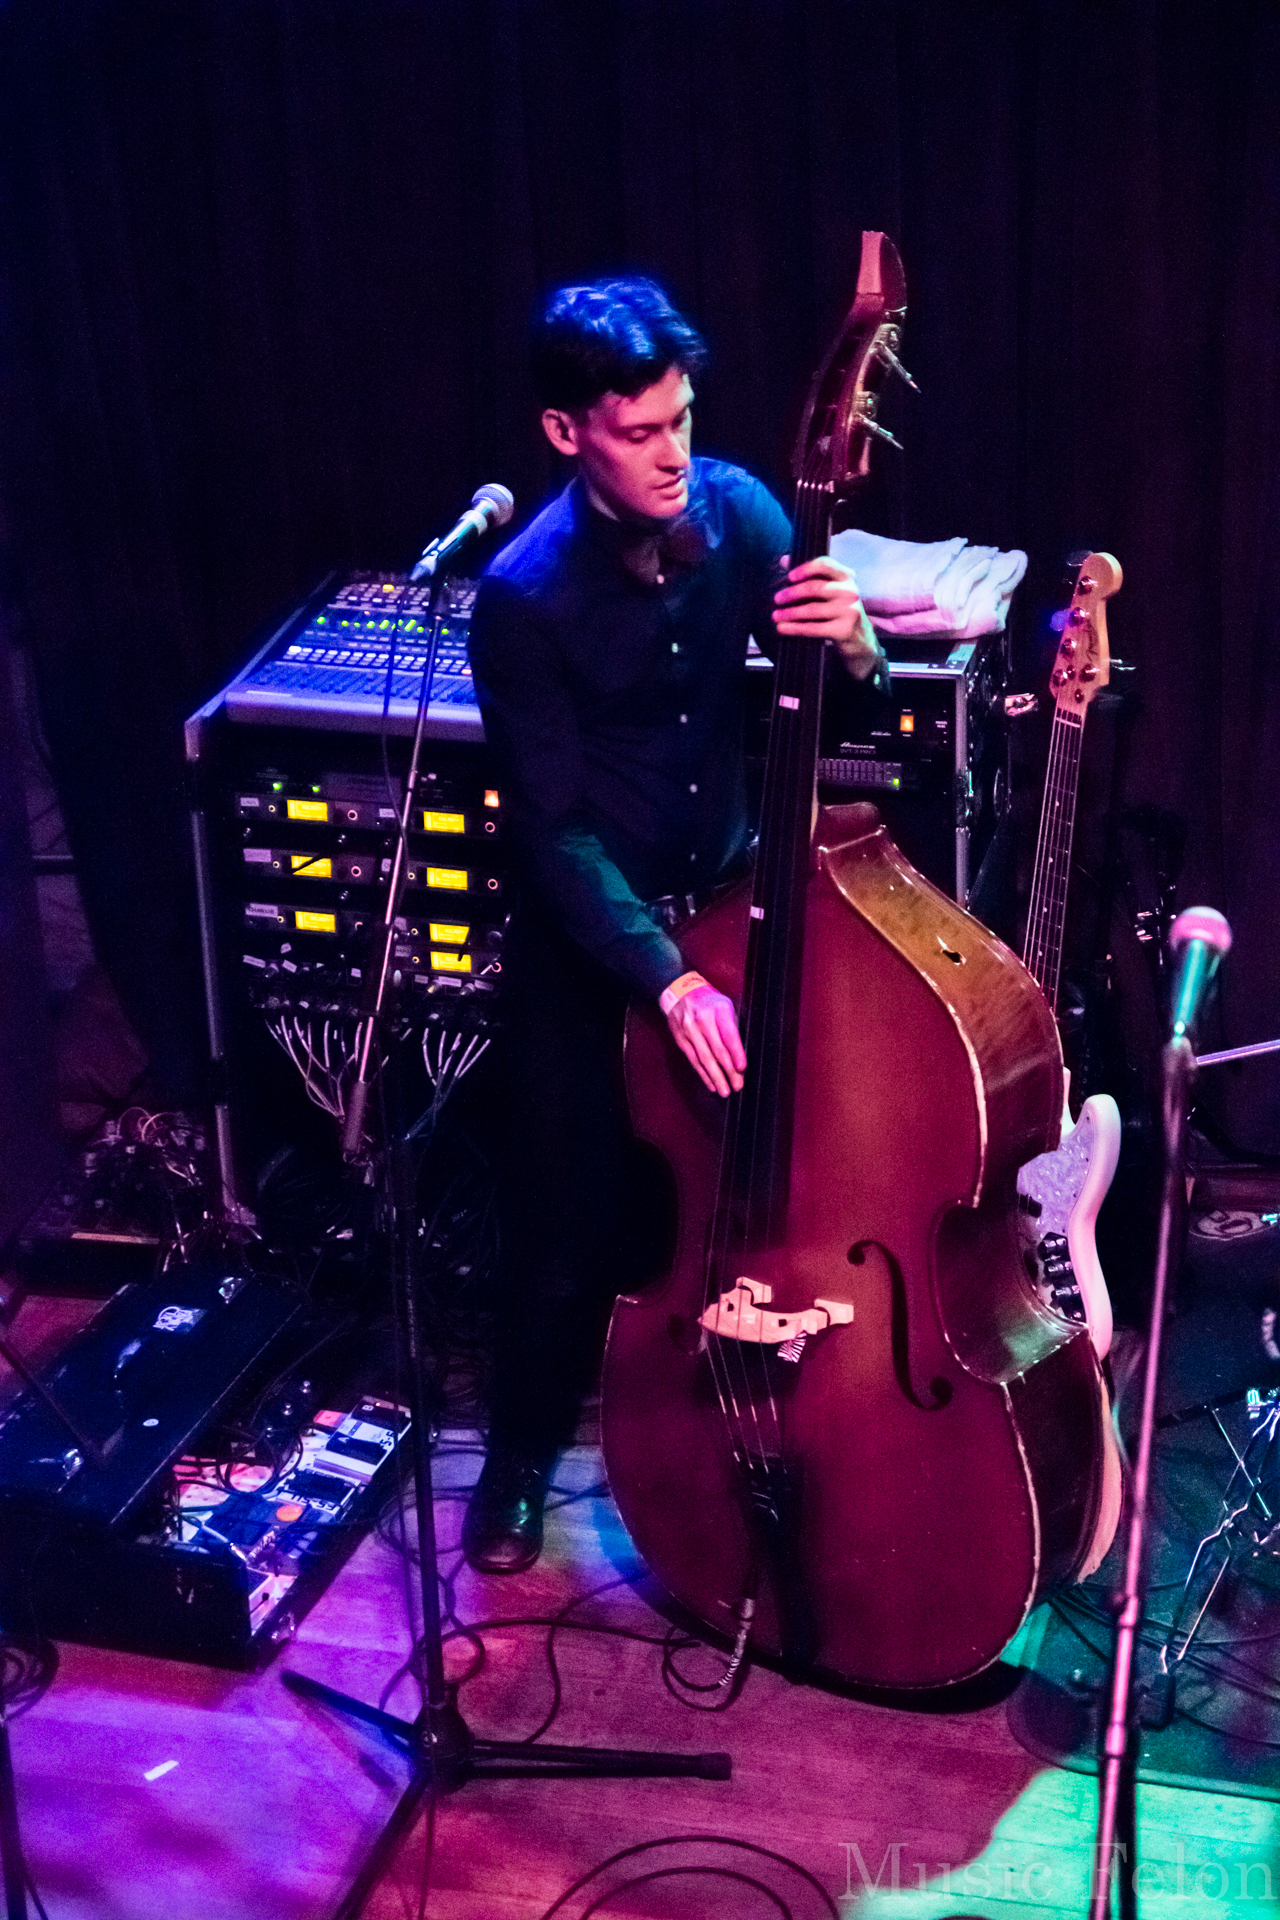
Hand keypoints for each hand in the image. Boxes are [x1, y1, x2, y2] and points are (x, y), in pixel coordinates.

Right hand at [665, 983, 745, 1096]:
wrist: (679, 992)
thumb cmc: (708, 1001)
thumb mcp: (724, 1006)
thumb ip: (731, 1027)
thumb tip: (738, 1055)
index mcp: (718, 1010)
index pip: (728, 1035)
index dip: (736, 1053)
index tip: (741, 1068)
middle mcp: (702, 1020)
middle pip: (717, 1050)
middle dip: (728, 1071)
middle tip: (737, 1085)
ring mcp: (689, 1030)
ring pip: (704, 1058)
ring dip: (715, 1077)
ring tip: (725, 1090)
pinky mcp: (680, 1039)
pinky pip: (693, 1060)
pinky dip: (703, 1073)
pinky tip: (711, 1083)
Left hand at [773, 556, 882, 679]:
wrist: (858, 636)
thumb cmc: (837, 607)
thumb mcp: (829, 588)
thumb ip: (809, 574)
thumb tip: (783, 560)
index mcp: (846, 576)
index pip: (825, 564)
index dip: (805, 568)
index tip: (789, 577)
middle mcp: (850, 591)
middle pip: (815, 588)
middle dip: (792, 593)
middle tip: (776, 599)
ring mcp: (849, 611)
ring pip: (812, 610)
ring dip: (790, 613)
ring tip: (775, 615)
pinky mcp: (844, 630)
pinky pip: (814, 628)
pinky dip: (795, 628)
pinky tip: (781, 628)